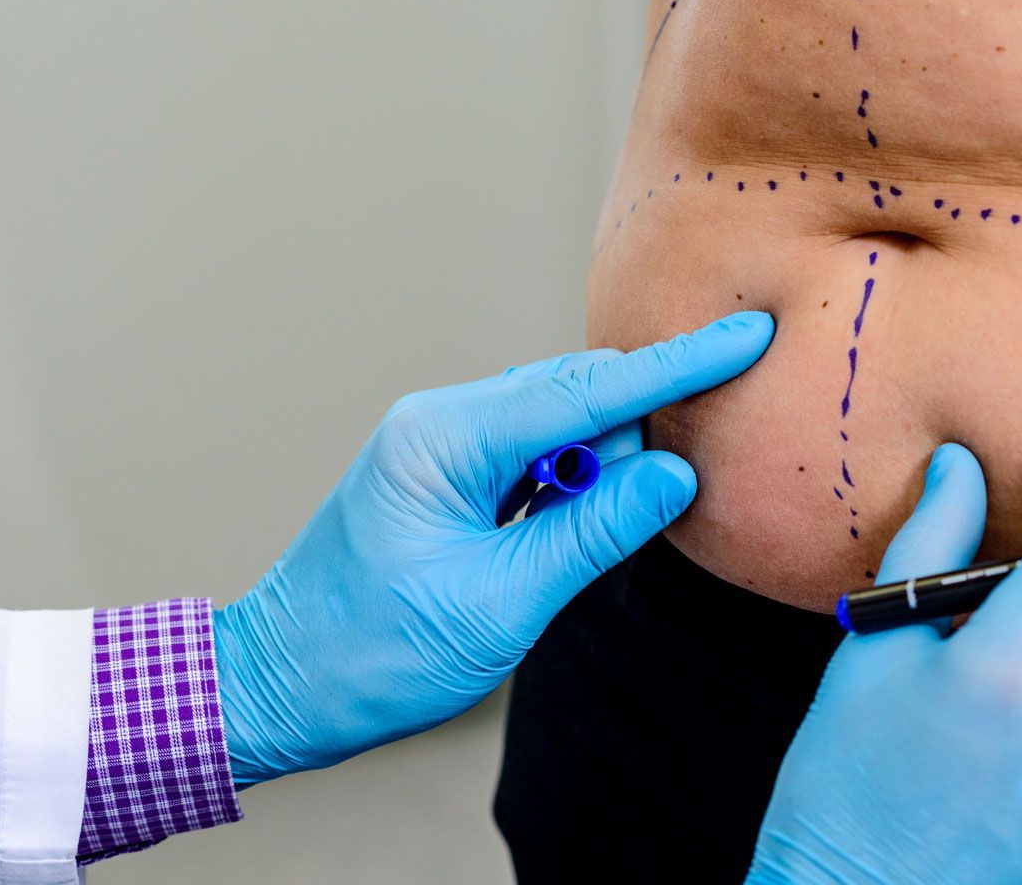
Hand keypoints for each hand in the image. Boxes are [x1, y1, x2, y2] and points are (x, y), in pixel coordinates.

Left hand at [213, 310, 773, 785]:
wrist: (273, 688)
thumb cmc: (373, 657)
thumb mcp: (501, 605)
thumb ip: (594, 533)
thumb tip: (676, 478)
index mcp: (448, 440)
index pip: (589, 391)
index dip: (679, 364)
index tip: (748, 332)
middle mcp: (442, 421)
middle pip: (578, 393)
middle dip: (643, 423)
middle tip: (687, 471)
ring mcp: (439, 442)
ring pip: (559, 420)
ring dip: (605, 458)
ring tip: (618, 517)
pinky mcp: (444, 472)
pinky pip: (532, 450)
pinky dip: (573, 475)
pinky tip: (586, 513)